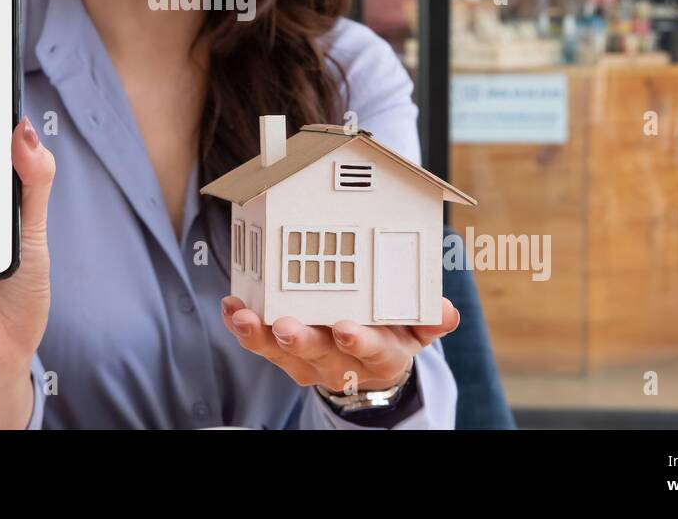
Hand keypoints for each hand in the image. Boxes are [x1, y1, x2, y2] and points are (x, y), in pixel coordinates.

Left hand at [220, 295, 459, 392]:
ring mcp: (310, 361)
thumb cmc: (391, 334)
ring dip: (262, 336)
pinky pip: (261, 343)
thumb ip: (429, 321)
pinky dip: (244, 327)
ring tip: (245, 317)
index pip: (373, 352)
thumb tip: (446, 311)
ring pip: (284, 354)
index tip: (346, 328)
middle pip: (321, 354)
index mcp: (381, 356)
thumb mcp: (416, 331)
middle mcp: (342, 362)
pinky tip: (232, 309)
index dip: (359, 341)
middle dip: (302, 340)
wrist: (367, 367)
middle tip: (287, 327)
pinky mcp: (285, 354)